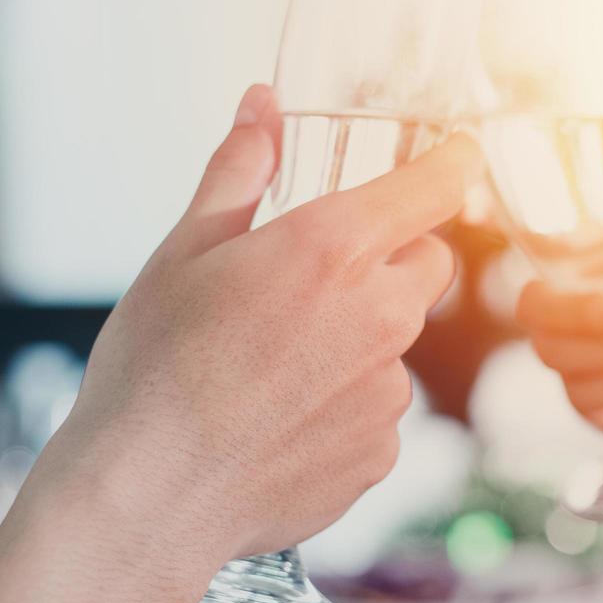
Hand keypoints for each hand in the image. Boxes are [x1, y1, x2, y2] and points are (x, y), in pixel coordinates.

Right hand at [30, 84, 482, 602]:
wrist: (146, 498)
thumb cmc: (152, 369)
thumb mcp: (182, 252)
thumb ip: (238, 173)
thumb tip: (262, 104)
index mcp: (331, 249)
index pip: (435, 186)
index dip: (451, 164)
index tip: (455, 158)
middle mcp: (378, 316)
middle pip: (429, 265)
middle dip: (392, 261)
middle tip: (318, 281)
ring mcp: (386, 393)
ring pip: (397, 346)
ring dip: (358, 343)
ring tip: (271, 371)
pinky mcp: (380, 454)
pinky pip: (378, 413)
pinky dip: (343, 410)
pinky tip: (278, 424)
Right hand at [516, 164, 602, 443]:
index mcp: (590, 277)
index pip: (534, 269)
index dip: (522, 261)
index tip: (560, 256)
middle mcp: (575, 320)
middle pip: (538, 320)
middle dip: (594, 320)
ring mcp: (581, 364)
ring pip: (562, 364)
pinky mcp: (594, 406)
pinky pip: (585, 402)